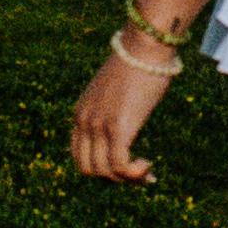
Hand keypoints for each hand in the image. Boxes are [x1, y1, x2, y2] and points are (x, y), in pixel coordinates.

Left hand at [71, 39, 176, 183]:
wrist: (143, 47)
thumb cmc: (137, 64)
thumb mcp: (115, 90)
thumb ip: (112, 106)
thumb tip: (128, 115)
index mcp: (80, 113)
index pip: (78, 156)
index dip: (100, 168)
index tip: (124, 168)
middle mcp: (84, 122)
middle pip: (88, 169)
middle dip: (112, 178)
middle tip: (136, 174)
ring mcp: (98, 126)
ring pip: (104, 172)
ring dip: (126, 179)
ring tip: (146, 172)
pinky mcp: (117, 128)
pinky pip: (120, 166)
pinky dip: (135, 173)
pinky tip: (148, 166)